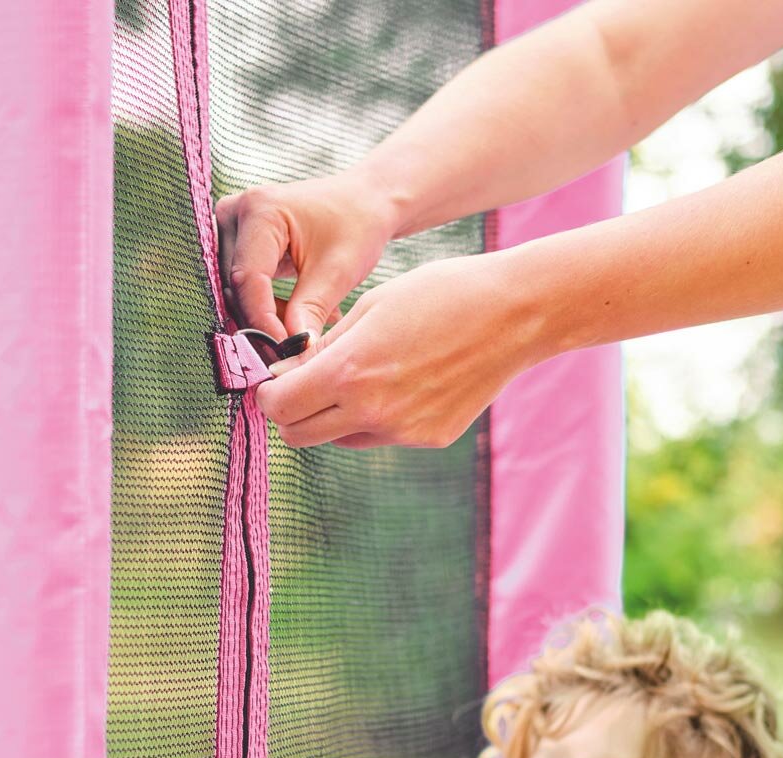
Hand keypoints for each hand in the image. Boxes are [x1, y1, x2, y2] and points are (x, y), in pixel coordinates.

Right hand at [215, 170, 398, 342]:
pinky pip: (244, 286)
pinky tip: (300, 314)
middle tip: (295, 349)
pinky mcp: (239, 240)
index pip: (247, 279)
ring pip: (237, 291)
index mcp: (260, 210)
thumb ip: (310, 311)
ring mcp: (233, 226)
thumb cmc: (357, 224)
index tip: (284, 352)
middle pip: (236, 286)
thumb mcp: (338, 271)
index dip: (262, 321)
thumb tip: (294, 353)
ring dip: (268, 317)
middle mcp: (236, 213)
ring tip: (309, 326)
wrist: (365, 202)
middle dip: (264, 323)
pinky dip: (268, 306)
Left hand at [253, 252, 545, 449]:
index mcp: (348, 373)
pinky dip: (378, 417)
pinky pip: (383, 436)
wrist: (514, 313)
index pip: (278, 407)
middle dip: (292, 413)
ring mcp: (403, 432)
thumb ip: (323, 348)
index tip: (276, 380)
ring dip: (335, 416)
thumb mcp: (370, 307)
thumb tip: (285, 376)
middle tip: (305, 386)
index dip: (269, 394)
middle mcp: (372, 412)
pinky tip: (406, 381)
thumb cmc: (440, 294)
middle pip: (299, 435)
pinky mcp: (429, 439)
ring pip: (340, 439)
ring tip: (364, 376)